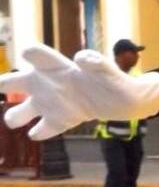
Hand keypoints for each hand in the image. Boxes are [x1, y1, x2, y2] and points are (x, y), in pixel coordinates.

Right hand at [0, 45, 158, 140]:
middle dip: (4, 84)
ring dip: (16, 116)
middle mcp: (44, 83)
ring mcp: (47, 104)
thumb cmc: (107, 77)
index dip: (31, 53)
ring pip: (18, 113)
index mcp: (54, 65)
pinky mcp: (57, 122)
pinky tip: (38, 133)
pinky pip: (42, 130)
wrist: (118, 100)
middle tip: (2, 86)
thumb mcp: (105, 67)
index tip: (28, 53)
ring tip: (17, 119)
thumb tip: (81, 58)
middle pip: (12, 82)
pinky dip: (40, 132)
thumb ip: (95, 61)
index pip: (36, 55)